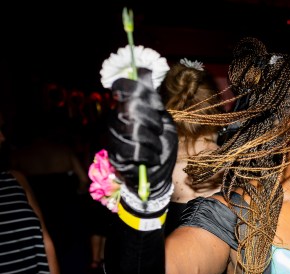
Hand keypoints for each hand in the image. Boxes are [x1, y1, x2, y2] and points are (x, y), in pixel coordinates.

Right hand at [108, 68, 177, 200]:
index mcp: (127, 107)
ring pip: (133, 129)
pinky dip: (149, 155)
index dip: (139, 91)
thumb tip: (145, 71)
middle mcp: (116, 119)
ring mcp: (113, 138)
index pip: (122, 87)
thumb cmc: (162, 146)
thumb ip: (153, 101)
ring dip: (153, 140)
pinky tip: (152, 158)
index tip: (157, 105)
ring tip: (157, 147)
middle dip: (153, 120)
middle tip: (159, 132)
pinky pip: (134, 150)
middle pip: (131, 107)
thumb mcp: (164, 120)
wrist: (160, 174)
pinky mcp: (116, 156)